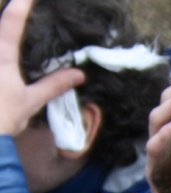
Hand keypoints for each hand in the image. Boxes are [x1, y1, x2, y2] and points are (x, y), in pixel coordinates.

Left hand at [0, 0, 85, 136]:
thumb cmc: (4, 119)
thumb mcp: (31, 102)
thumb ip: (54, 85)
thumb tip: (79, 74)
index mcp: (3, 56)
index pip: (12, 21)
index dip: (22, 4)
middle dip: (7, 12)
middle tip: (17, 8)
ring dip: (2, 29)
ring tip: (9, 20)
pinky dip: (1, 52)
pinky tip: (6, 66)